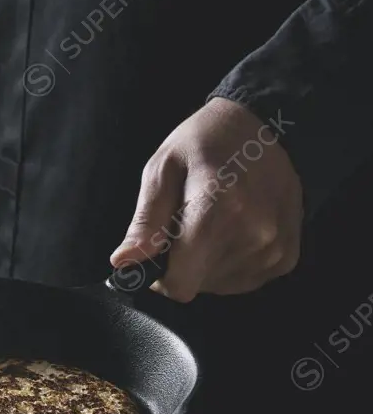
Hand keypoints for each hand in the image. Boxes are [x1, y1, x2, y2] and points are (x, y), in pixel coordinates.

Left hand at [110, 98, 302, 300]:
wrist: (267, 127)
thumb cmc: (207, 142)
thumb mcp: (163, 169)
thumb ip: (145, 221)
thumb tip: (124, 262)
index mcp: (217, 210)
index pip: (180, 284)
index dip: (161, 275)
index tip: (158, 252)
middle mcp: (253, 235)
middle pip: (198, 285)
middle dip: (184, 262)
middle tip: (187, 222)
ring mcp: (274, 249)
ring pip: (220, 285)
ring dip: (208, 263)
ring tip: (214, 221)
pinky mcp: (287, 256)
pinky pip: (245, 280)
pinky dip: (232, 262)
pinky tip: (234, 229)